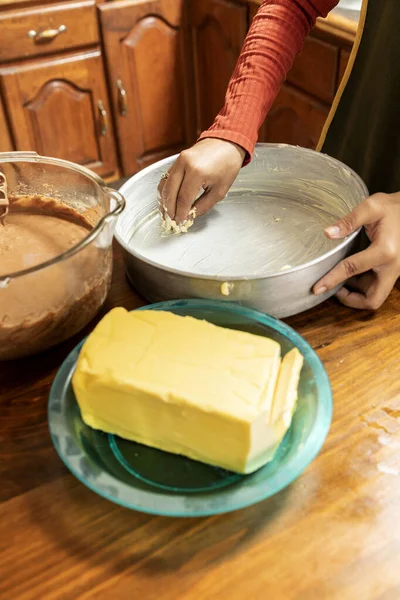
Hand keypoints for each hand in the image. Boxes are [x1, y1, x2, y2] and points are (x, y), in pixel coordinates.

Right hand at [158, 138, 245, 223]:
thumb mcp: (220, 190)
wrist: (227, 142)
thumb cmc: (227, 165)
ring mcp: (178, 161)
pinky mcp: (177, 160)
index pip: (183, 198)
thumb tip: (190, 216)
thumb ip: (203, 205)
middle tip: (171, 221)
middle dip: (169, 210)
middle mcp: (184, 164)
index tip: (180, 223)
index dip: (180, 213)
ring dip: (163, 201)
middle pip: (170, 193)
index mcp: (197, 172)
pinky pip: (166, 178)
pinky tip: (166, 200)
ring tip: (166, 214)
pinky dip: (164, 191)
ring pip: (164, 185)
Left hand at [313, 192, 399, 309]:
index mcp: (385, 251)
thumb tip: (327, 233)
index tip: (316, 288)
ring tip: (339, 281)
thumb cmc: (394, 208)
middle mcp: (393, 267)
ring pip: (375, 296)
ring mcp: (395, 271)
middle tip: (333, 290)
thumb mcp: (372, 207)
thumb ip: (349, 220)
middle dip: (351, 300)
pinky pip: (377, 287)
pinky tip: (350, 275)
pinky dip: (363, 287)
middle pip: (372, 299)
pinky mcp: (393, 271)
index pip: (352, 269)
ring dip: (356, 294)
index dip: (332, 279)